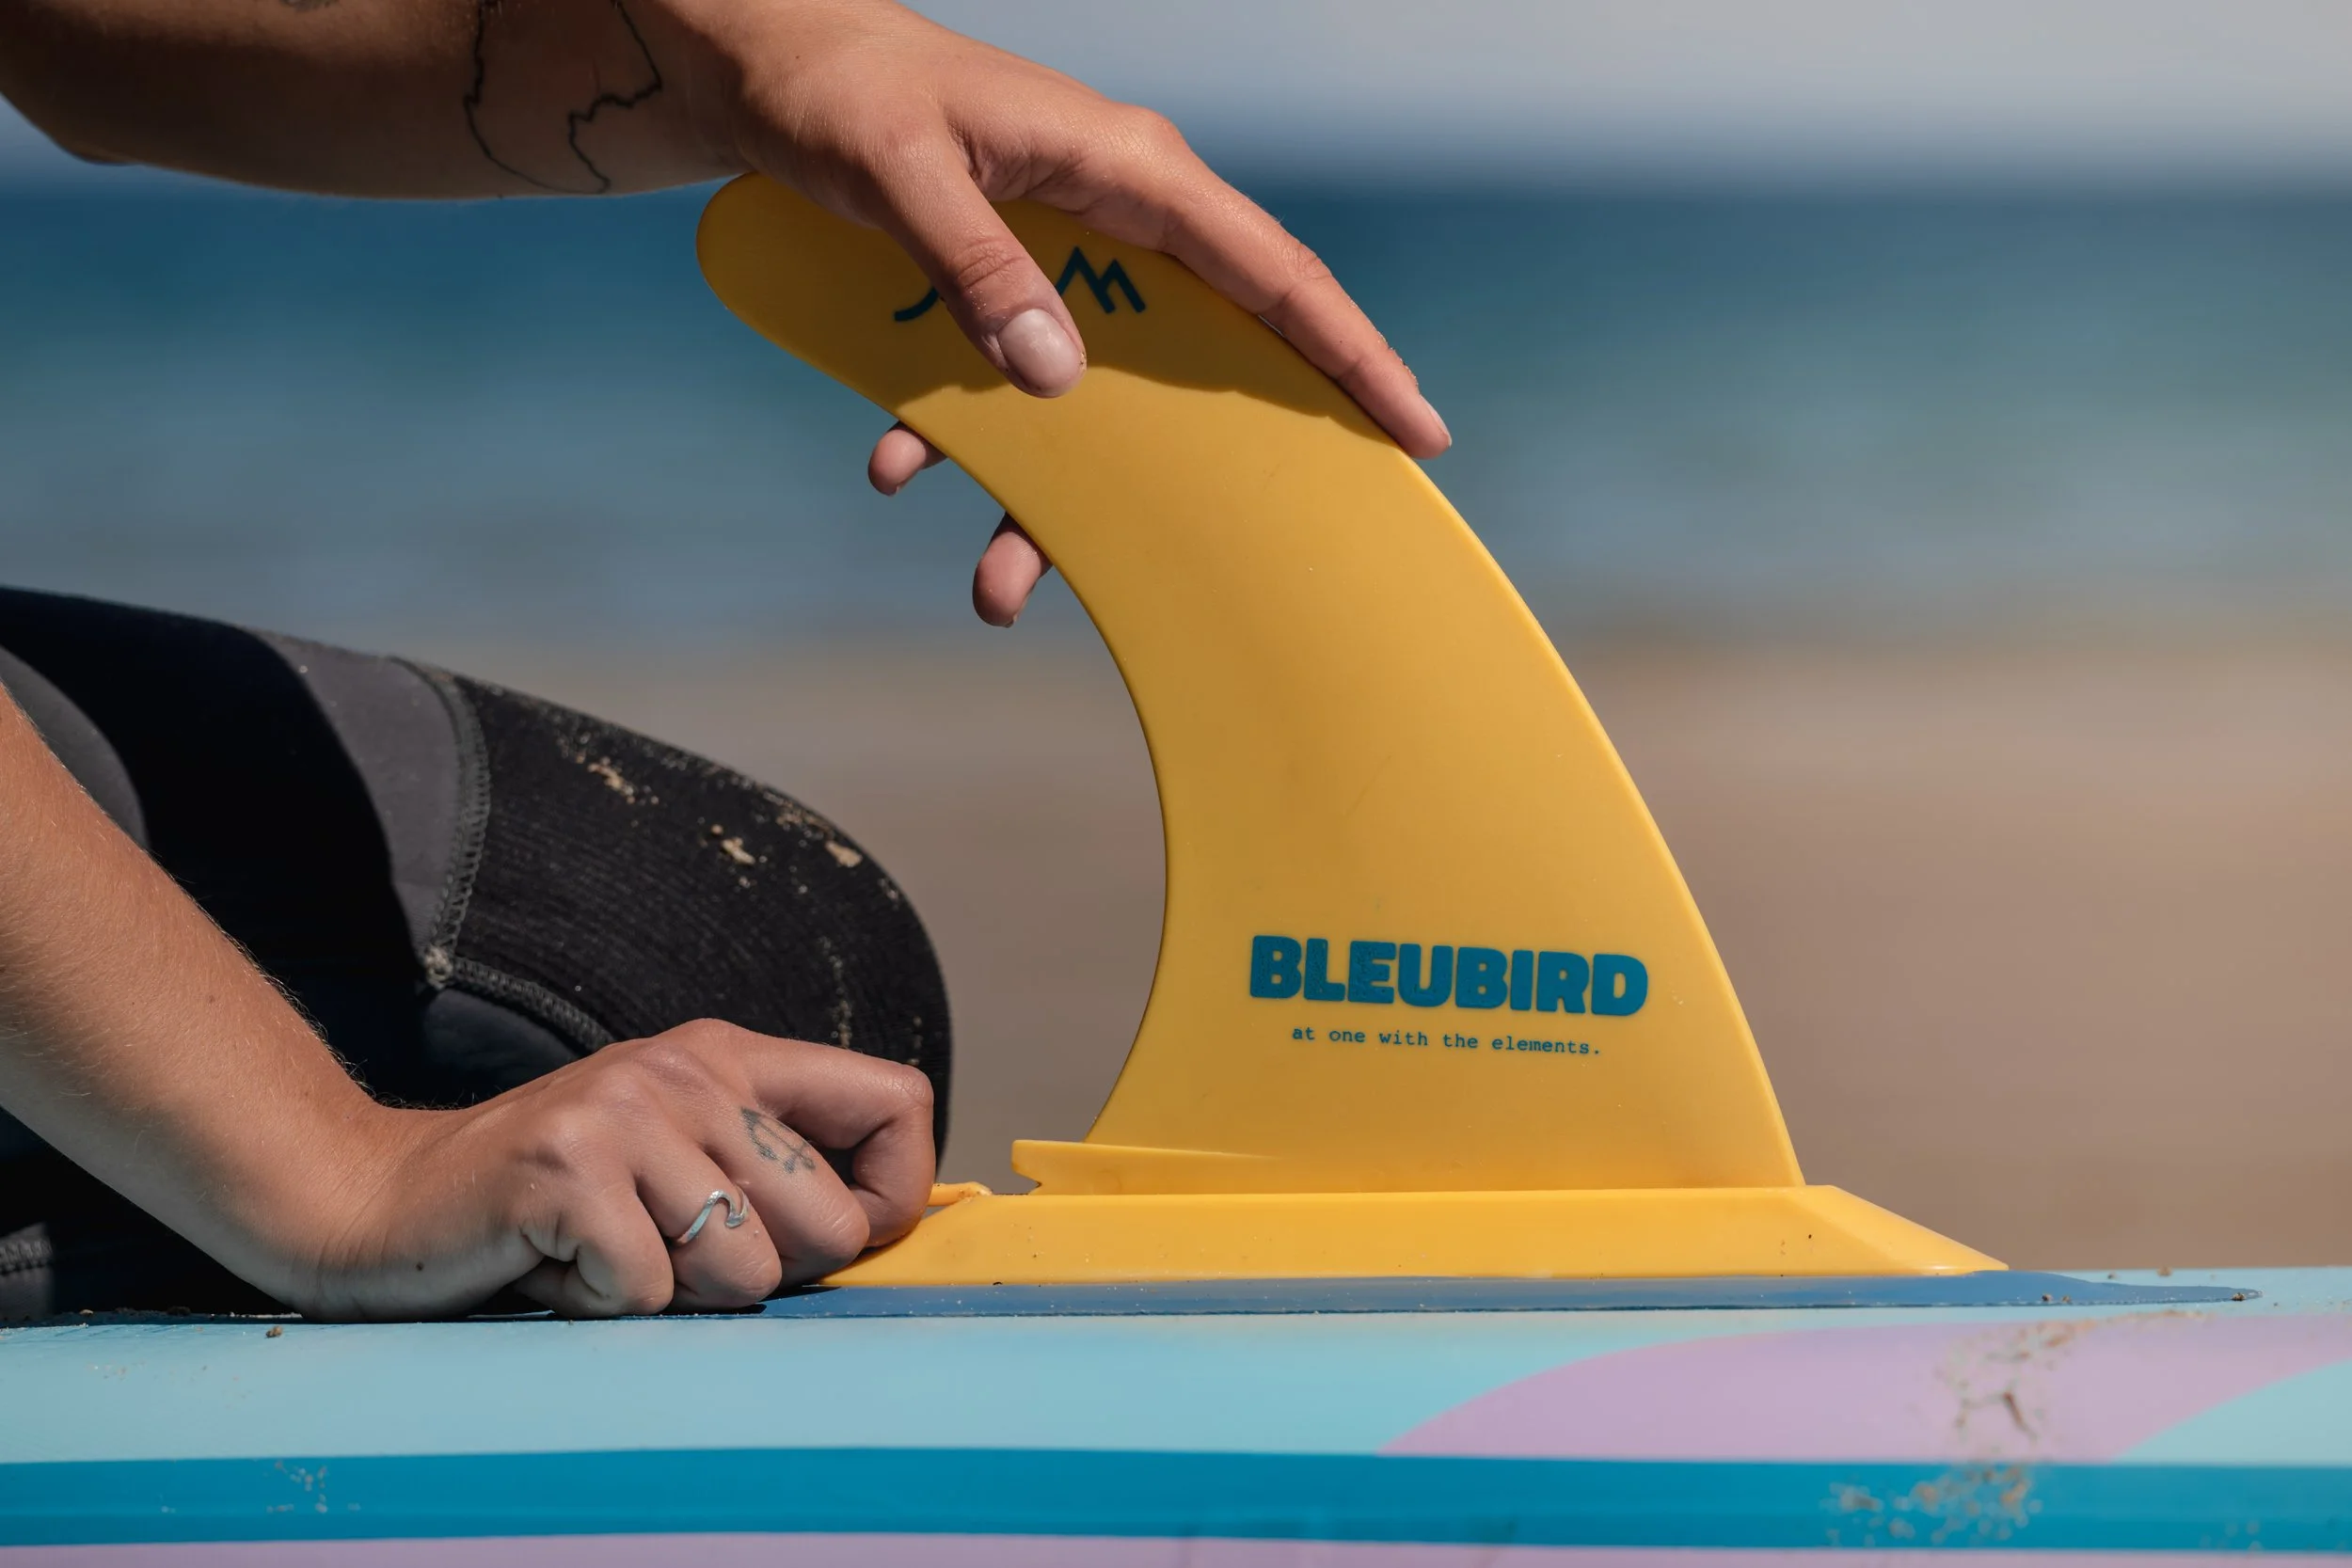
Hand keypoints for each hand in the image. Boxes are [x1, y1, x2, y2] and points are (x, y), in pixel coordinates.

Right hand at [304, 1021, 933, 1318]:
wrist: (376, 1201)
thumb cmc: (548, 1207)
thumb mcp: (675, 1160)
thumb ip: (771, 1175)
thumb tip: (883, 1232)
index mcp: (732, 1057)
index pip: (900, 1101)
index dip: (891, 1197)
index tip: (834, 1242)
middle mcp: (690, 1067)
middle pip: (833, 1224)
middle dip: (766, 1275)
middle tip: (674, 1256)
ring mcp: (627, 1111)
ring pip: (746, 1271)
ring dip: (675, 1296)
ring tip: (604, 1252)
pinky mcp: (568, 1168)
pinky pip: (651, 1293)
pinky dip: (602, 1305)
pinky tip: (554, 1266)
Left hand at [667, 0, 1450, 625]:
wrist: (766, 69)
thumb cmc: (839, 92)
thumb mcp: (899, 170)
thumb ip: (977, 266)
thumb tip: (1056, 378)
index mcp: (1128, 170)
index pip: (1272, 270)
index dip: (1351, 353)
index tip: (1416, 429)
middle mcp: (1116, 221)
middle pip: (1206, 357)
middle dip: (1209, 470)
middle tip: (1259, 553)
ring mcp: (1065, 263)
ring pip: (1096, 403)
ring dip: (1044, 501)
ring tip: (995, 589)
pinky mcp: (1007, 290)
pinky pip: (1009, 389)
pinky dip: (955, 444)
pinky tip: (894, 467)